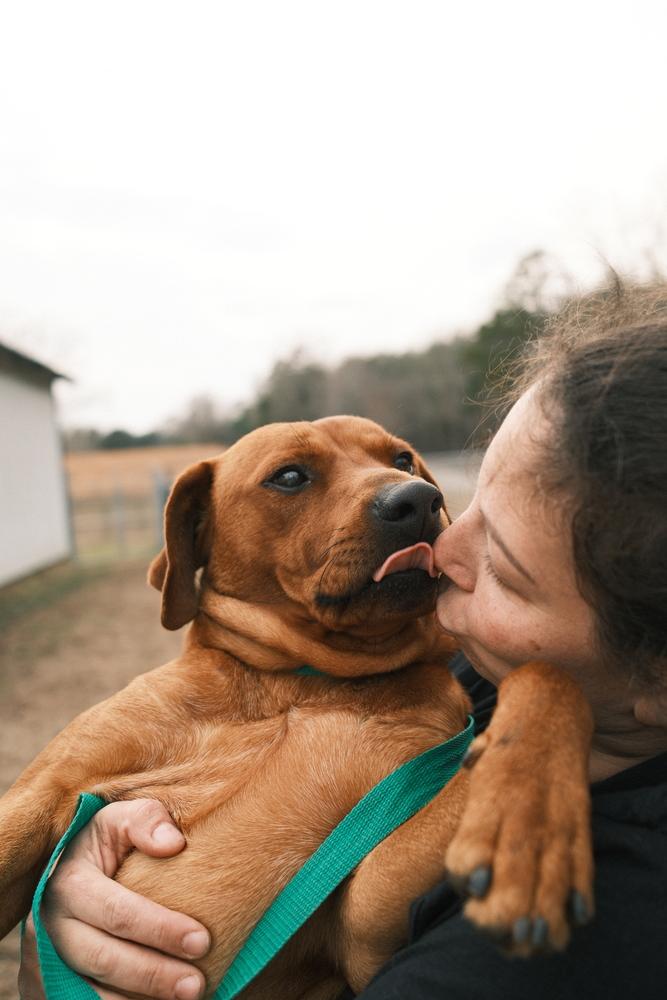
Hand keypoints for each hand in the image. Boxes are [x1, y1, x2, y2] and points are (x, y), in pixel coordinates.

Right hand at [18, 799, 210, 999]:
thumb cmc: (105, 842)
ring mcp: (47, 957)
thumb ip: (146, 820)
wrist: (65, 867)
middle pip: (104, 959)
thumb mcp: (119, 818)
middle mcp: (51, 925)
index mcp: (69, 883)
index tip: (202, 940)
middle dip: (154, 975)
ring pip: (90, 990)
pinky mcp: (49, 981)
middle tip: (196, 985)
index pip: (118, 912)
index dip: (161, 929)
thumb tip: (173, 844)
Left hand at [444, 662, 594, 954]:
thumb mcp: (474, 768)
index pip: (474, 843)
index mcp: (487, 796)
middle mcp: (521, 809)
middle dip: (506, 912)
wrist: (551, 709)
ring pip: (550, 874)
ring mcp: (554, 816)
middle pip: (513, 869)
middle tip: (499, 934)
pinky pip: (582, 861)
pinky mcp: (580, 819)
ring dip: (543, 913)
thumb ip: (464, 808)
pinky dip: (579, 891)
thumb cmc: (502, 750)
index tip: (471, 892)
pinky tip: (574, 916)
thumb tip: (465, 849)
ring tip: (534, 941)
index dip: (469, 874)